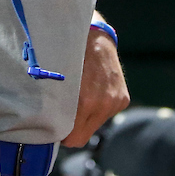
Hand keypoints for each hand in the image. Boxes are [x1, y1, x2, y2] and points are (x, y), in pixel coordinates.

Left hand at [62, 29, 129, 147]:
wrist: (93, 37)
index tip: (54, 128)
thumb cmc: (68, 57)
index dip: (62, 135)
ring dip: (86, 118)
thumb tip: (51, 126)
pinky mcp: (123, 99)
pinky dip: (98, 108)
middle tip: (62, 117)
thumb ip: (58, 106)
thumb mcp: (58, 82)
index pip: (74, 138)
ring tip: (79, 98)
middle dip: (72, 129)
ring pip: (95, 125)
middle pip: (84, 136)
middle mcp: (104, 104)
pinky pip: (106, 114)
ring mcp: (115, 101)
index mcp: (85, 101)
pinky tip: (92, 91)